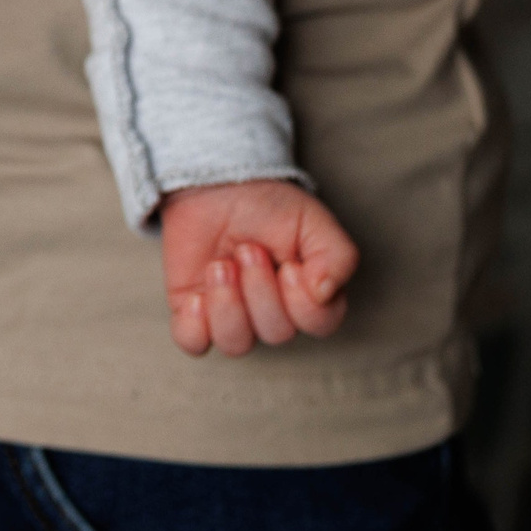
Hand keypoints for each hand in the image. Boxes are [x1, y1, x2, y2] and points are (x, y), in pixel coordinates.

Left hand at [158, 179, 358, 357]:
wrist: (216, 185)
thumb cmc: (268, 206)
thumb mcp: (312, 220)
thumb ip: (336, 255)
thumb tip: (325, 293)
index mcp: (308, 295)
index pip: (319, 324)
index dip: (303, 301)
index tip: (289, 265)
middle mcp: (272, 313)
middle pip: (276, 332)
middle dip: (259, 289)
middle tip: (248, 249)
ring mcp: (232, 316)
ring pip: (236, 344)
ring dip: (227, 304)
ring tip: (220, 266)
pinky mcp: (194, 314)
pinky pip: (194, 342)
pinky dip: (194, 326)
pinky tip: (196, 297)